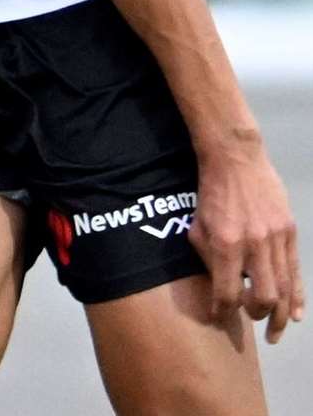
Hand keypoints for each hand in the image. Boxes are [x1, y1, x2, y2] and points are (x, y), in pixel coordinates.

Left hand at [190, 133, 303, 342]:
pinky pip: (296, 272)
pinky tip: (294, 315)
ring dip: (279, 315)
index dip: (222, 310)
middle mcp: (254, 245)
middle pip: (263, 296)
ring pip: (284, 289)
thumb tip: (219, 288)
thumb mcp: (197, 227)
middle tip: (250, 320)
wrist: (235, 161)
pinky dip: (297, 297)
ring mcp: (276, 239)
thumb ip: (208, 259)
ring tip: (274, 333)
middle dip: (256, 315)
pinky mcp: (290, 233)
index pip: (227, 291)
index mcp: (226, 244)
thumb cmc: (211, 195)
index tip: (219, 318)